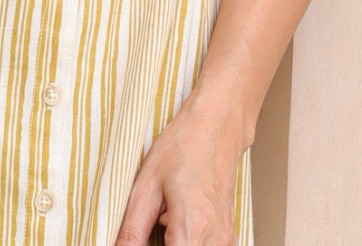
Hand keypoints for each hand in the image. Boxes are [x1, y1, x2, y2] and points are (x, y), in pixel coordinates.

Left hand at [114, 97, 240, 245]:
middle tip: (155, 220)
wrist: (215, 127)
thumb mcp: (146, 185)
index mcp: (193, 227)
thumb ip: (132, 229)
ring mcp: (226, 242)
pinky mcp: (229, 240)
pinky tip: (179, 223)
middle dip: (162, 243)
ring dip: (174, 242)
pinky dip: (187, 241)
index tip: (138, 236)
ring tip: (167, 218)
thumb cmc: (182, 147)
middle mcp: (215, 241)